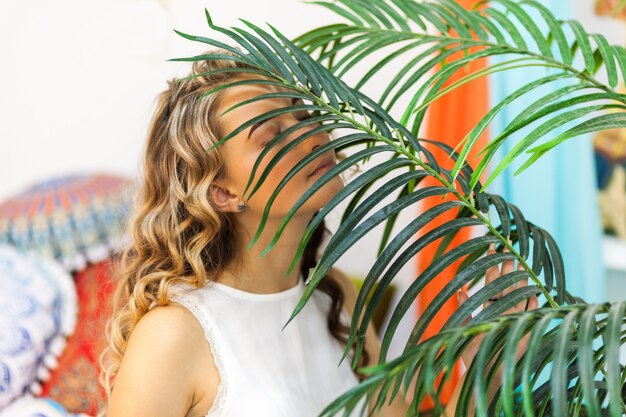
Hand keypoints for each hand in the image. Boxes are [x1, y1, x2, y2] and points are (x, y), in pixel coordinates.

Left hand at [456, 242, 538, 369]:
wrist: (484, 373)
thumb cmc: (473, 353)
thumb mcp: (465, 329)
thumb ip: (464, 309)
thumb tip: (459, 289)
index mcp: (489, 308)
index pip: (492, 282)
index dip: (493, 266)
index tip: (493, 248)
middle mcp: (504, 311)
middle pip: (508, 284)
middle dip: (509, 268)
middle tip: (510, 249)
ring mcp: (516, 319)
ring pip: (521, 294)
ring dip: (522, 280)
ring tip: (522, 264)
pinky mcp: (524, 329)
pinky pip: (532, 312)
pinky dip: (533, 303)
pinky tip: (534, 291)